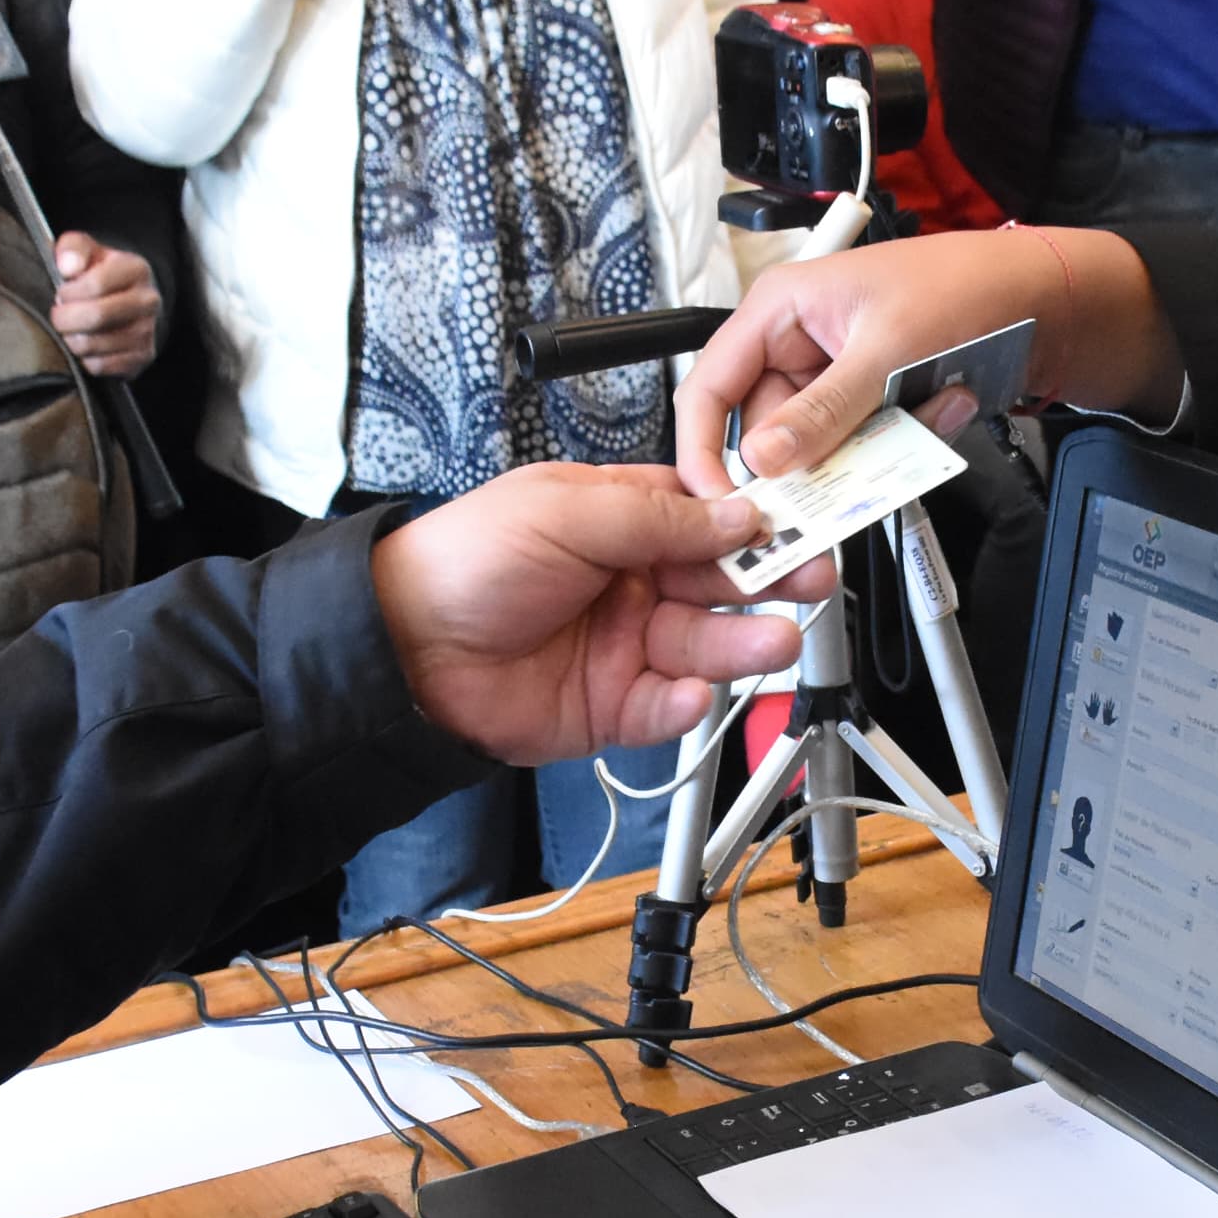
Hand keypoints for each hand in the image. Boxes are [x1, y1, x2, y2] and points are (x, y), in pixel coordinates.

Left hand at [48, 234, 158, 375]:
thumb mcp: (85, 250)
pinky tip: (86, 343)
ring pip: (93, 345)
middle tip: (59, 315)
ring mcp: (147, 331)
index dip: (69, 292)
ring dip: (71, 339)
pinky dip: (84, 358)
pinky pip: (100, 366)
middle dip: (65, 318)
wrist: (128, 298)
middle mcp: (148, 301)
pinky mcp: (141, 357)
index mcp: (136, 269)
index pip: (95, 285)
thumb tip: (68, 267)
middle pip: (96, 316)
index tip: (62, 293)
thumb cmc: (99, 273)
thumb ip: (73, 248)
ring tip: (72, 327)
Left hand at [366, 466, 819, 764]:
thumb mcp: (566, 512)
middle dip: (769, 584)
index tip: (801, 526)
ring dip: (743, 645)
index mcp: (619, 521)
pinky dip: (686, 703)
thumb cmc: (467, 562)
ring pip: (705, 646)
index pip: (707, 517)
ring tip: (774, 643)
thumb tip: (737, 511)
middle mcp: (630, 582)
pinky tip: (693, 693)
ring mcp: (624, 645)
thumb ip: (657, 517)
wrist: (404, 651)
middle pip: (720, 584)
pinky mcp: (612, 706)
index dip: (755, 524)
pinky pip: (666, 706)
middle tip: (812, 583)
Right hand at [672, 224, 1174, 492]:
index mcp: (779, 309)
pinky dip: (900, 442)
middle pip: (767, 433)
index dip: (704, 452)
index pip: (708, 389)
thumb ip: (821, 411)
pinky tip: (941, 406)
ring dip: (872, 448)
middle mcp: (797, 342)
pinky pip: (861, 446)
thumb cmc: (967, 286)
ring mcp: (834, 374)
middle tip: (854, 475)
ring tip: (925, 410)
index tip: (721, 506)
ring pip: (820, 448)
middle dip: (815, 459)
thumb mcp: (886, 350)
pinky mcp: (868, 399)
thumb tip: (764, 458)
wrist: (1046, 298)